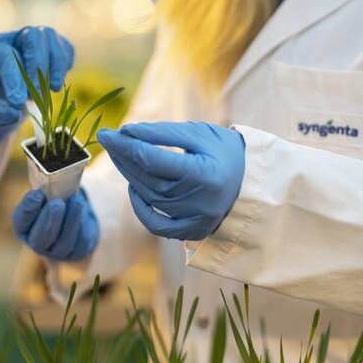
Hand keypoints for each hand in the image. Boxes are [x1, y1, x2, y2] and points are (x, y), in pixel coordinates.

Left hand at [0, 26, 74, 152]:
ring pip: (49, 37)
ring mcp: (26, 47)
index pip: (5, 54)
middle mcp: (7, 41)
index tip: (18, 102)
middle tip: (38, 94)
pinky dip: (65, 62)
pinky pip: (62, 48)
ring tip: (53, 90)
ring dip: (56, 63)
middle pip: (33, 35)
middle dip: (40, 64)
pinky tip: (57, 83)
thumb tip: (14, 113)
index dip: (15, 77)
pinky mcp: (42, 58)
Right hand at [12, 190, 98, 260]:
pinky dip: (82, 224)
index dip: (28, 209)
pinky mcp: (77, 252)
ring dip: (70, 221)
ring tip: (75, 202)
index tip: (37, 194)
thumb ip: (43, 187)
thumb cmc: (54, 198)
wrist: (73, 215)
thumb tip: (48, 174)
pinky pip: (81, 242)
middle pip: (40, 238)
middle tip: (57, 203)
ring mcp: (57, 251)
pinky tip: (82, 209)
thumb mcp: (45, 192)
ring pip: (63, 242)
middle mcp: (37, 243)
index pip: (21, 221)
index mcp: (23, 227)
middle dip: (49, 220)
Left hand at [97, 122, 244, 240]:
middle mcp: (199, 202)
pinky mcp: (192, 231)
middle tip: (108, 140)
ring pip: (149, 197)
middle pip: (148, 179)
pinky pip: (157, 224)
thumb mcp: (200, 134)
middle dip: (124, 157)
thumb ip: (164, 133)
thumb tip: (127, 132)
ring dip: (130, 175)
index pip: (153, 159)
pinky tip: (134, 187)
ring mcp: (195, 220)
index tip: (107, 133)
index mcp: (204, 174)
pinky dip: (141, 208)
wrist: (255, 182)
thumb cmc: (226, 152)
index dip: (126, 145)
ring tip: (121, 155)